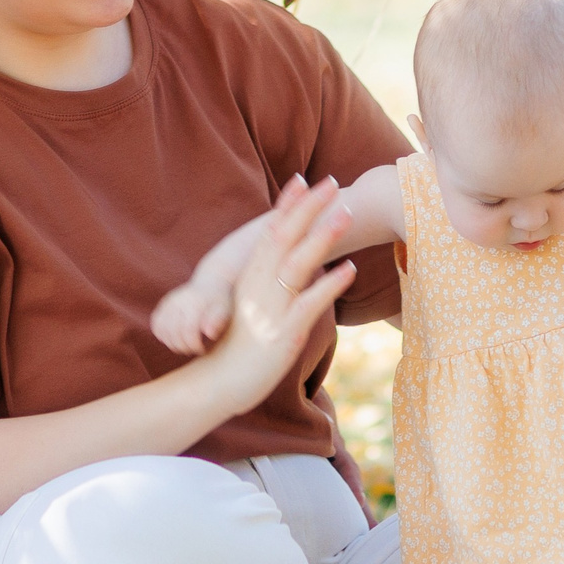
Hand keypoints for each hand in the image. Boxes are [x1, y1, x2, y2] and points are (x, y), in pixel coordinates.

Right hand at [153, 256, 238, 356]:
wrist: (210, 283)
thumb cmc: (219, 300)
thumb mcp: (224, 309)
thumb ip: (217, 321)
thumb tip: (209, 334)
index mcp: (194, 302)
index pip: (187, 329)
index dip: (193, 344)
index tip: (201, 349)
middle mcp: (178, 300)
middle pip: (173, 331)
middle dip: (183, 346)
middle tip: (193, 350)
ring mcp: (169, 301)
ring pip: (162, 329)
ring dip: (171, 343)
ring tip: (183, 346)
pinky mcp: (163, 304)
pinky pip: (156, 322)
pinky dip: (161, 334)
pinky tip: (172, 338)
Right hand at [202, 178, 355, 401]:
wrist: (214, 383)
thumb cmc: (232, 347)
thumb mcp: (250, 310)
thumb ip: (268, 289)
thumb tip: (292, 274)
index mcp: (248, 279)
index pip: (269, 233)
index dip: (286, 205)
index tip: (301, 180)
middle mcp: (256, 287)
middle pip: (284, 238)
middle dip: (308, 208)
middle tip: (330, 182)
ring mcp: (269, 308)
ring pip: (297, 264)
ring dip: (322, 237)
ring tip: (345, 214)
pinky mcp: (283, 332)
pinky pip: (309, 303)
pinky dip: (329, 284)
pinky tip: (349, 268)